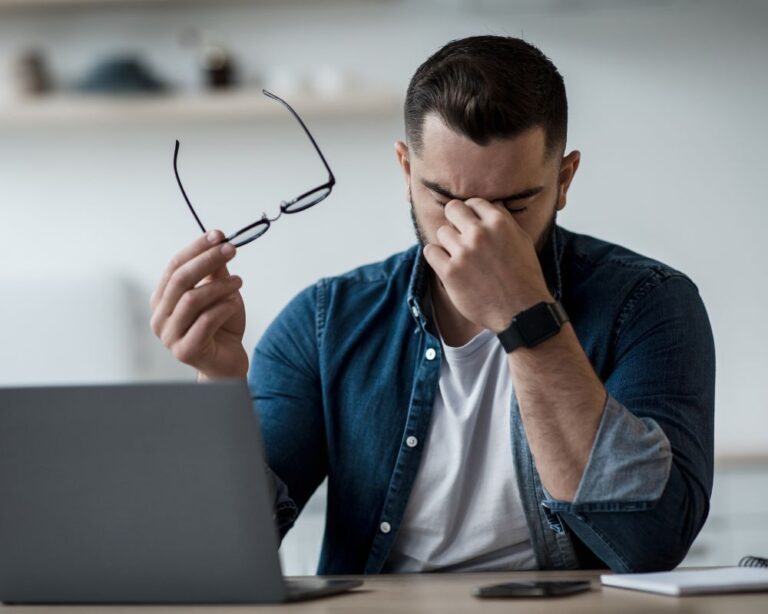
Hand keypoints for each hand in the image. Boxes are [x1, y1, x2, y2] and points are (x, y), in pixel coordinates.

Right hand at [150, 230, 247, 379]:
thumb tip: (217, 241)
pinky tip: (235, 303)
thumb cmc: (221, 326)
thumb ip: (215, 271)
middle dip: (207, 260)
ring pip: (192, 300)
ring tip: (239, 282)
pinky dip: (224, 307)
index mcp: (162, 299)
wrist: (227, 362)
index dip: (196, 248)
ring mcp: (169, 336)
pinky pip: (205, 321)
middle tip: (231, 249)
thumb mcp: (219, 293)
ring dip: (219, 286)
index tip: (218, 235)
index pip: (174, 266)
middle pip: (180, 280)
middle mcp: (160, 316)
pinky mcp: (185, 350)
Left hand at [423, 198, 552, 332]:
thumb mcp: (522, 241)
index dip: (471, 213)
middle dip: (455, 220)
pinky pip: (430, 251)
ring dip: (448, 243)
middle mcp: (479, 234)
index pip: (473, 202)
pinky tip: (446, 264)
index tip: (472, 225)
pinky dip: (436, 256)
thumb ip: (505, 221)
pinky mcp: (450, 272)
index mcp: (499, 223)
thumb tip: (493, 204)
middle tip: (460, 236)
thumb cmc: (524, 277)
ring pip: (441, 232)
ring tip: (459, 256)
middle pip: (453, 209)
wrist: (521, 311)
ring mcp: (463, 252)